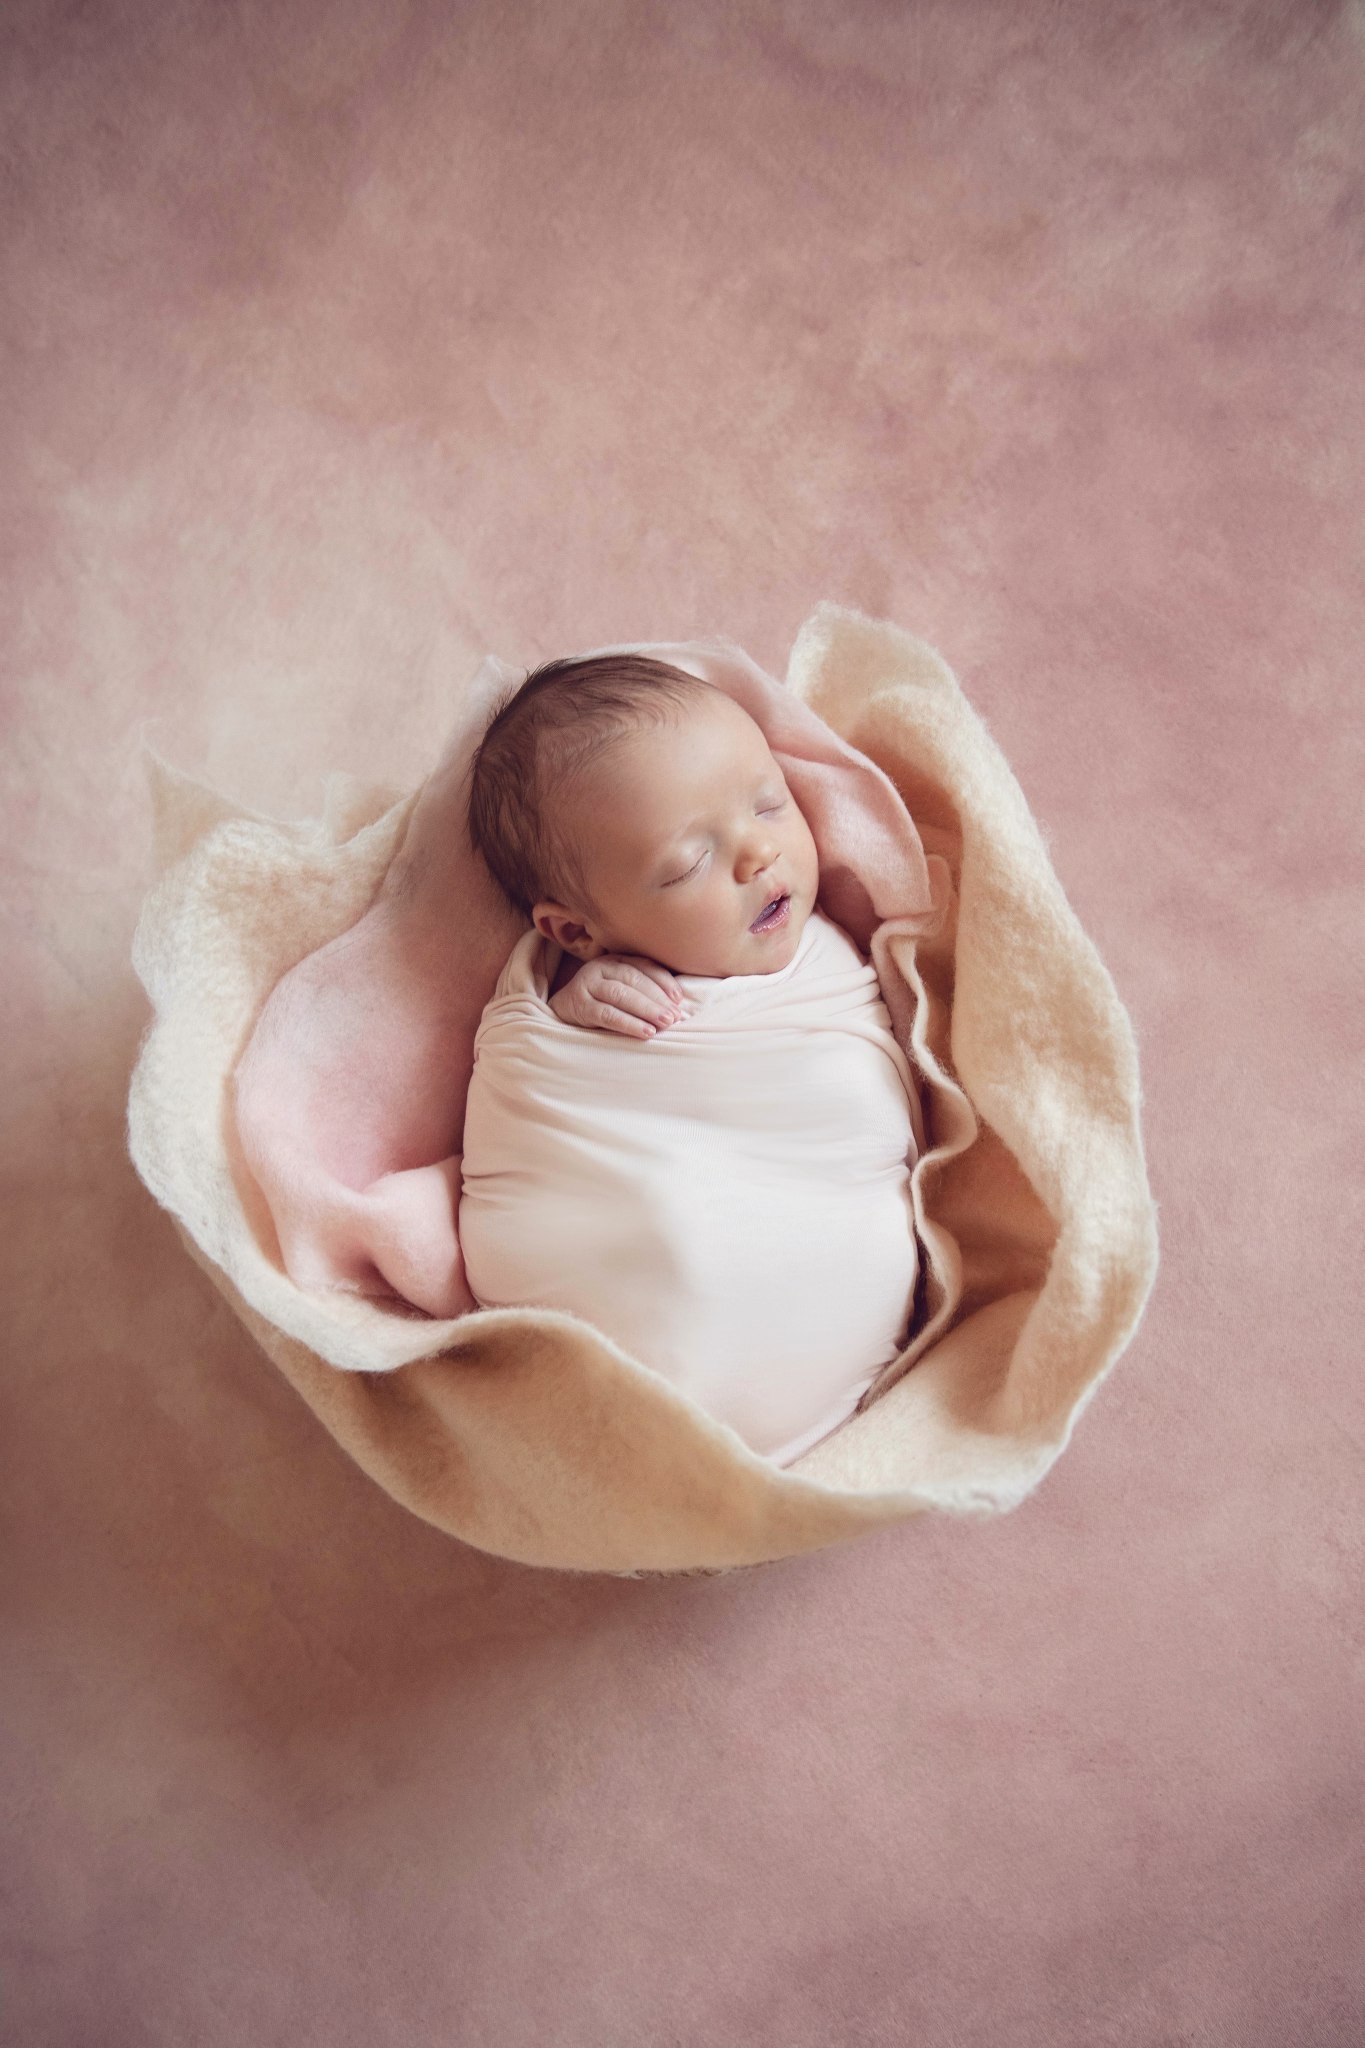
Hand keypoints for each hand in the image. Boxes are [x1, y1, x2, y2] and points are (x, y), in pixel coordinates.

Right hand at [548, 953, 687, 1038]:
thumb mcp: (620, 989)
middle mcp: (599, 968)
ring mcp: (587, 985)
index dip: (663, 981)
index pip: (643, 966)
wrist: (562, 1012)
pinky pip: (607, 1014)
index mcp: (614, 960)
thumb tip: (677, 1003)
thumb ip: (643, 989)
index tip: (679, 999)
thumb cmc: (601, 1002)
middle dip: (657, 998)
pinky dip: (629, 1024)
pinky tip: (646, 1033)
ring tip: (665, 1024)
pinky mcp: (579, 1005)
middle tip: (675, 1016)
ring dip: (646, 1010)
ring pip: (621, 995)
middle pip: (633, 979)